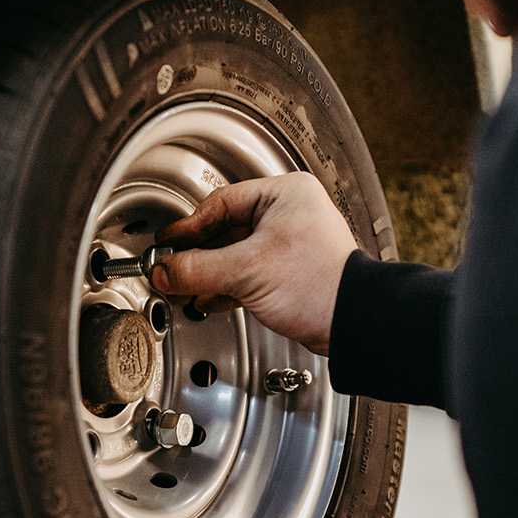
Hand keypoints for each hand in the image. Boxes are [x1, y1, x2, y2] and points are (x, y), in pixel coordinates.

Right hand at [152, 172, 358, 355]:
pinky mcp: (289, 272)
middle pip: (224, 230)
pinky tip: (207, 299)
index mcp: (285, 194)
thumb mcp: (247, 271)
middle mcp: (288, 214)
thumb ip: (198, 269)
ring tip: (182, 288)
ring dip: (207, 274)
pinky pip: (246, 273)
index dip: (188, 228)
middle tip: (169, 269)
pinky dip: (225, 286)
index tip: (166, 244)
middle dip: (195, 256)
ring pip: (234, 254)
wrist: (353, 323)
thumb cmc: (320, 285)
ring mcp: (288, 244)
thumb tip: (165, 270)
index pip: (220, 204)